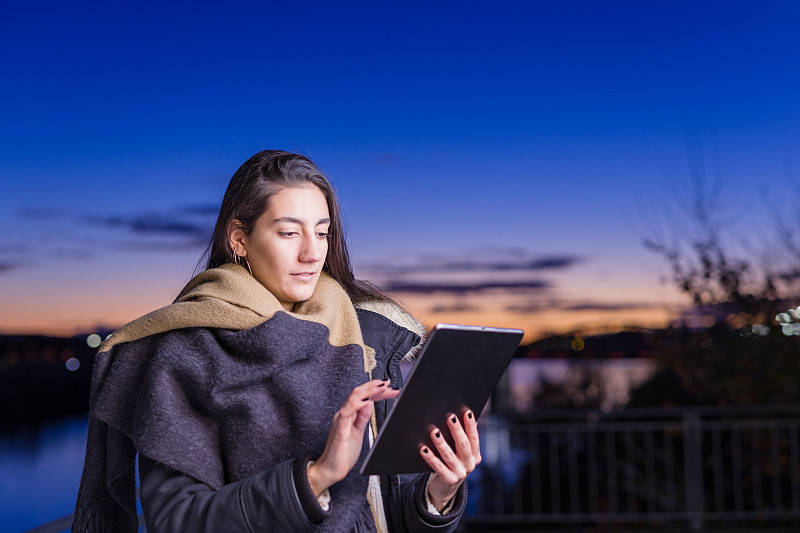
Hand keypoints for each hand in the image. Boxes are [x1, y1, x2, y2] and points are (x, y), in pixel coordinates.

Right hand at [307, 379, 398, 495]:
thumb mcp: (358, 431)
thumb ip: (362, 417)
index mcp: (349, 414)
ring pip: (353, 399)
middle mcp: (344, 414)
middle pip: (359, 393)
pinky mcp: (340, 430)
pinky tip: (367, 401)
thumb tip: (369, 403)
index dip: (376, 390)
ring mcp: (341, 421)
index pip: (363, 396)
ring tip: (381, 387)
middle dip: (375, 387)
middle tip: (389, 384)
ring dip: (368, 391)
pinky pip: (346, 413)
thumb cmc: (343, 452)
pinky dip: (357, 405)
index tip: (389, 387)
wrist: (331, 469)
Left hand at [419, 410, 480, 511]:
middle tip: (450, 417)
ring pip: (449, 455)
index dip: (471, 425)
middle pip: (463, 445)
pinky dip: (430, 457)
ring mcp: (460, 473)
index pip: (474, 438)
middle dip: (457, 430)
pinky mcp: (448, 479)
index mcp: (475, 455)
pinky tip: (423, 449)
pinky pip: (437, 466)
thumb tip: (455, 416)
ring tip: (434, 431)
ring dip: (441, 443)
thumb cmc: (451, 463)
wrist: (445, 488)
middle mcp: (469, 464)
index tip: (467, 412)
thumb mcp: (459, 453)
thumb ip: (460, 439)